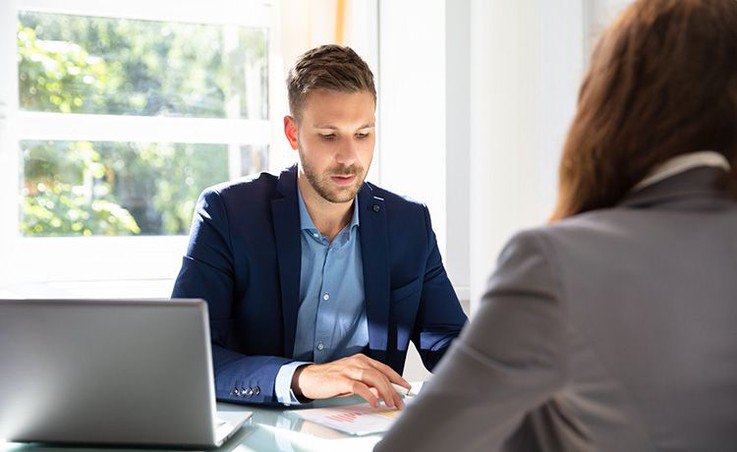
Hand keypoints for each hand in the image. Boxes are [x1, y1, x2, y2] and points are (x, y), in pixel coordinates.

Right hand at [291, 353, 410, 408]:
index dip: (397, 378)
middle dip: (393, 390)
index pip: (384, 368)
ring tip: (390, 403)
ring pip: (373, 378)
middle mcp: (358, 362)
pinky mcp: (342, 379)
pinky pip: (359, 387)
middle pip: (381, 375)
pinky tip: (374, 402)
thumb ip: (367, 382)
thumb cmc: (331, 378)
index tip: (406, 387)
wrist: (310, 378)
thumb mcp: (353, 378)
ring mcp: (350, 369)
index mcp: (362, 360)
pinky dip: (369, 395)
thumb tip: (382, 390)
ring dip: (385, 392)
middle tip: (399, 402)